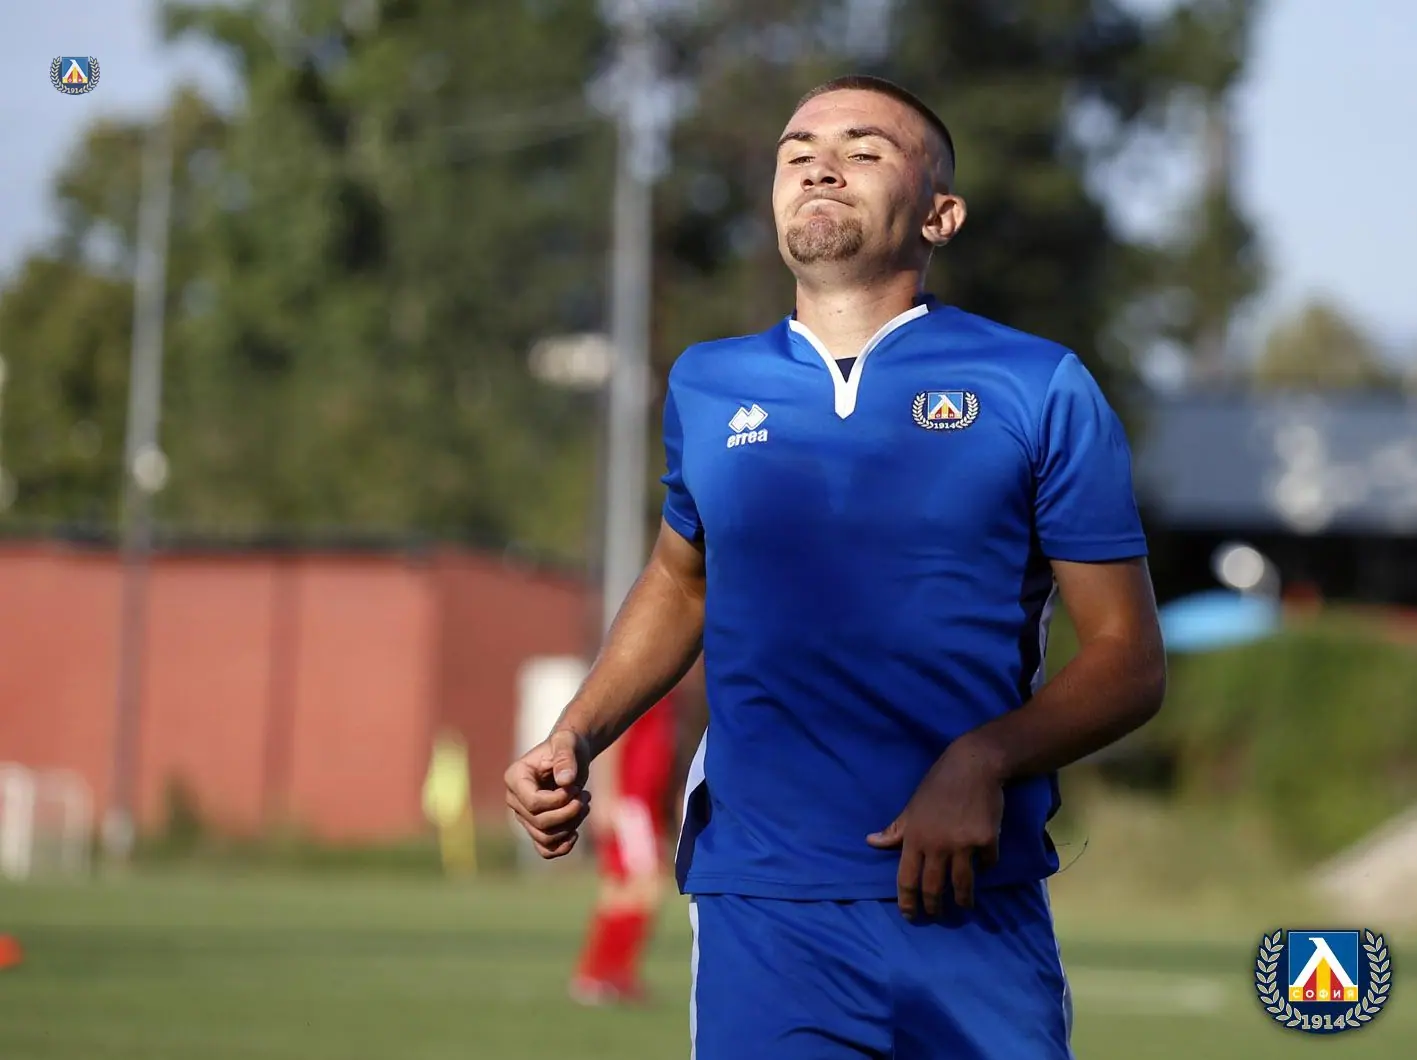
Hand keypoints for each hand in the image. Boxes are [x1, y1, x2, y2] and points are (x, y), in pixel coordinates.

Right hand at [504, 729, 592, 858]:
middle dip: (569, 813)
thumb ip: (565, 758)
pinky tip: (576, 833)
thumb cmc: (567, 745)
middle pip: (540, 822)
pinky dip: (562, 847)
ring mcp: (524, 816)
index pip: (533, 803)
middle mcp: (514, 799)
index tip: (575, 787)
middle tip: (585, 796)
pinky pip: (545, 850)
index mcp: (515, 777)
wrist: (571, 756)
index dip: (558, 801)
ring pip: (544, 837)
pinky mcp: (536, 827)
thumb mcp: (568, 742)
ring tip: (585, 804)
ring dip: (571, 826)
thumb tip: (565, 781)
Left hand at [866, 739, 1004, 916]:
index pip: (906, 879)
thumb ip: (895, 830)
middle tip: (937, 915)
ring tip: (964, 906)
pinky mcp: (986, 840)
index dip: (907, 901)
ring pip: (962, 884)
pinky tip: (986, 868)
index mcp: (914, 838)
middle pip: (934, 887)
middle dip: (934, 907)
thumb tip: (871, 842)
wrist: (973, 766)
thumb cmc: (938, 785)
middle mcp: (936, 846)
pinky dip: (987, 867)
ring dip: (963, 900)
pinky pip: (988, 863)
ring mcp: (963, 845)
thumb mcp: (912, 806)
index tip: (910, 915)